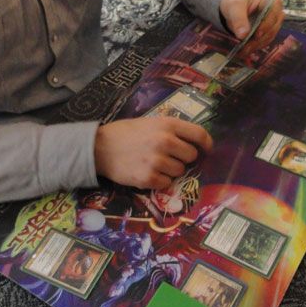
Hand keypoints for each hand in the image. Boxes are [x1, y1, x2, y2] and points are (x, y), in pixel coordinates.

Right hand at [94, 116, 212, 189]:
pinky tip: (148, 172)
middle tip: (169, 157)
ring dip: (171, 170)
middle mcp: (165, 142)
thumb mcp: (150, 122)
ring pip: (180, 171)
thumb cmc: (125, 133)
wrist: (100, 147)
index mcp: (168, 125)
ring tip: (154, 164)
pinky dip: (160, 181)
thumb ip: (171, 130)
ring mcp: (157, 161)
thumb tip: (193, 142)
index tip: (206, 150)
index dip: (206, 144)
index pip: (199, 134)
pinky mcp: (148, 178)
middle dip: (183, 158)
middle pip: (191, 156)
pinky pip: (167, 184)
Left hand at [219, 0, 284, 55]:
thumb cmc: (237, 2)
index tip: (256, 35)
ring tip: (242, 51)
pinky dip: (254, 47)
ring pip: (268, 38)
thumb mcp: (234, 6)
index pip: (274, 14)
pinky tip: (244, 51)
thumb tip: (243, 35)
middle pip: (271, 29)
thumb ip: (238, 19)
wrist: (234, 8)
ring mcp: (273, 25)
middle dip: (258, 39)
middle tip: (245, 47)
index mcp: (272, 1)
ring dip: (255, 45)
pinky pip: (264, 42)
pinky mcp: (268, 34)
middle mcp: (276, 13)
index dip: (266, 25)